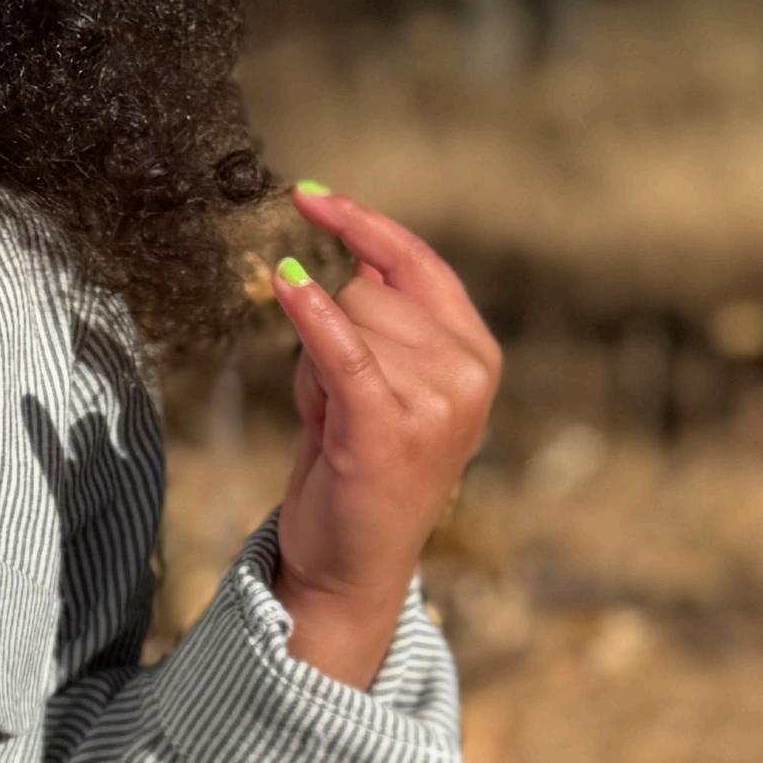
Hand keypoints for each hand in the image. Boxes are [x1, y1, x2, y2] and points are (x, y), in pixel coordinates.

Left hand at [263, 186, 500, 686]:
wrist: (350, 567)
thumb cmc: (357, 470)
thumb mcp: (379, 382)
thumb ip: (379, 319)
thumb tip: (353, 243)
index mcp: (477, 355)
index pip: (418, 263)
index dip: (362, 223)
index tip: (308, 194)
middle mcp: (469, 372)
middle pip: (369, 290)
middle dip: (332, 330)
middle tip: (336, 403)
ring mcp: (437, 400)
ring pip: (347, 317)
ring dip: (316, 363)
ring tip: (333, 423)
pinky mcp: (389, 424)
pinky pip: (340, 345)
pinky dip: (310, 312)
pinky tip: (286, 285)